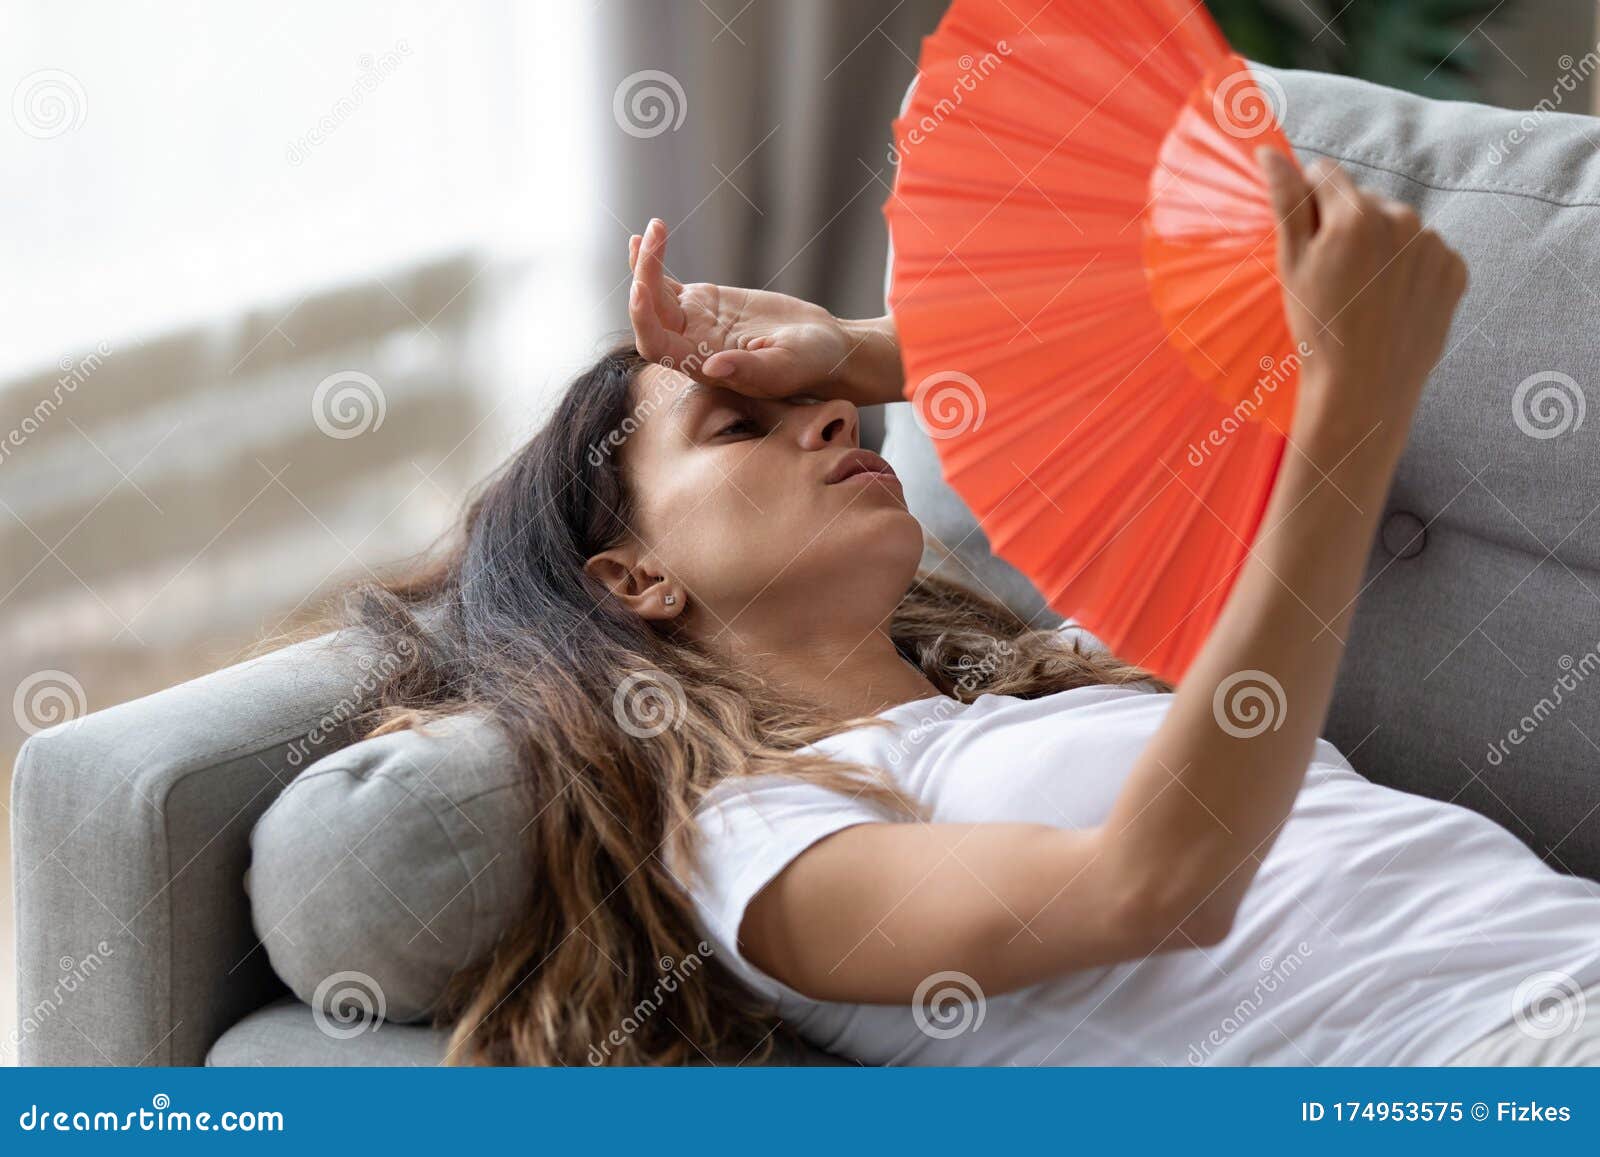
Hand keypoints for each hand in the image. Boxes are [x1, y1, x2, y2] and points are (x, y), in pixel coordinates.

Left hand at [627, 218, 853, 398]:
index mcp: (702, 366)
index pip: (657, 346)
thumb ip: (749, 370)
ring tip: (652, 231)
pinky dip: (653, 263)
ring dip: (646, 264)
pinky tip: (645, 239)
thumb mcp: (784, 367)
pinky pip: (667, 283)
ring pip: (655, 295)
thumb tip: (712, 368)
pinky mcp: (702, 302)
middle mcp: (689, 345)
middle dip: (643, 278)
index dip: (643, 320)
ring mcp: (693, 322)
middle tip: (650, 241)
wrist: (821, 346)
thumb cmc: (808, 364)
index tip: (640, 287)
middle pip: (649, 315)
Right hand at [1258, 149, 1467, 454]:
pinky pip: (1425, 253)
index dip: (1310, 204)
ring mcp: (1433, 245)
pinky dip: (1408, 269)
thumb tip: (1269, 150)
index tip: (1307, 240)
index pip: (1326, 174)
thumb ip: (1285, 200)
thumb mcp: (1290, 265)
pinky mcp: (1454, 270)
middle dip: (1346, 225)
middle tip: (1333, 278)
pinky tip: (1391, 302)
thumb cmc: (1318, 330)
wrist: (1364, 391)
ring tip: (1364, 294)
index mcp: (1355, 214)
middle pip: (1363, 200)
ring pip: (1396, 226)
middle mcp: (1402, 218)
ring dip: (1380, 247)